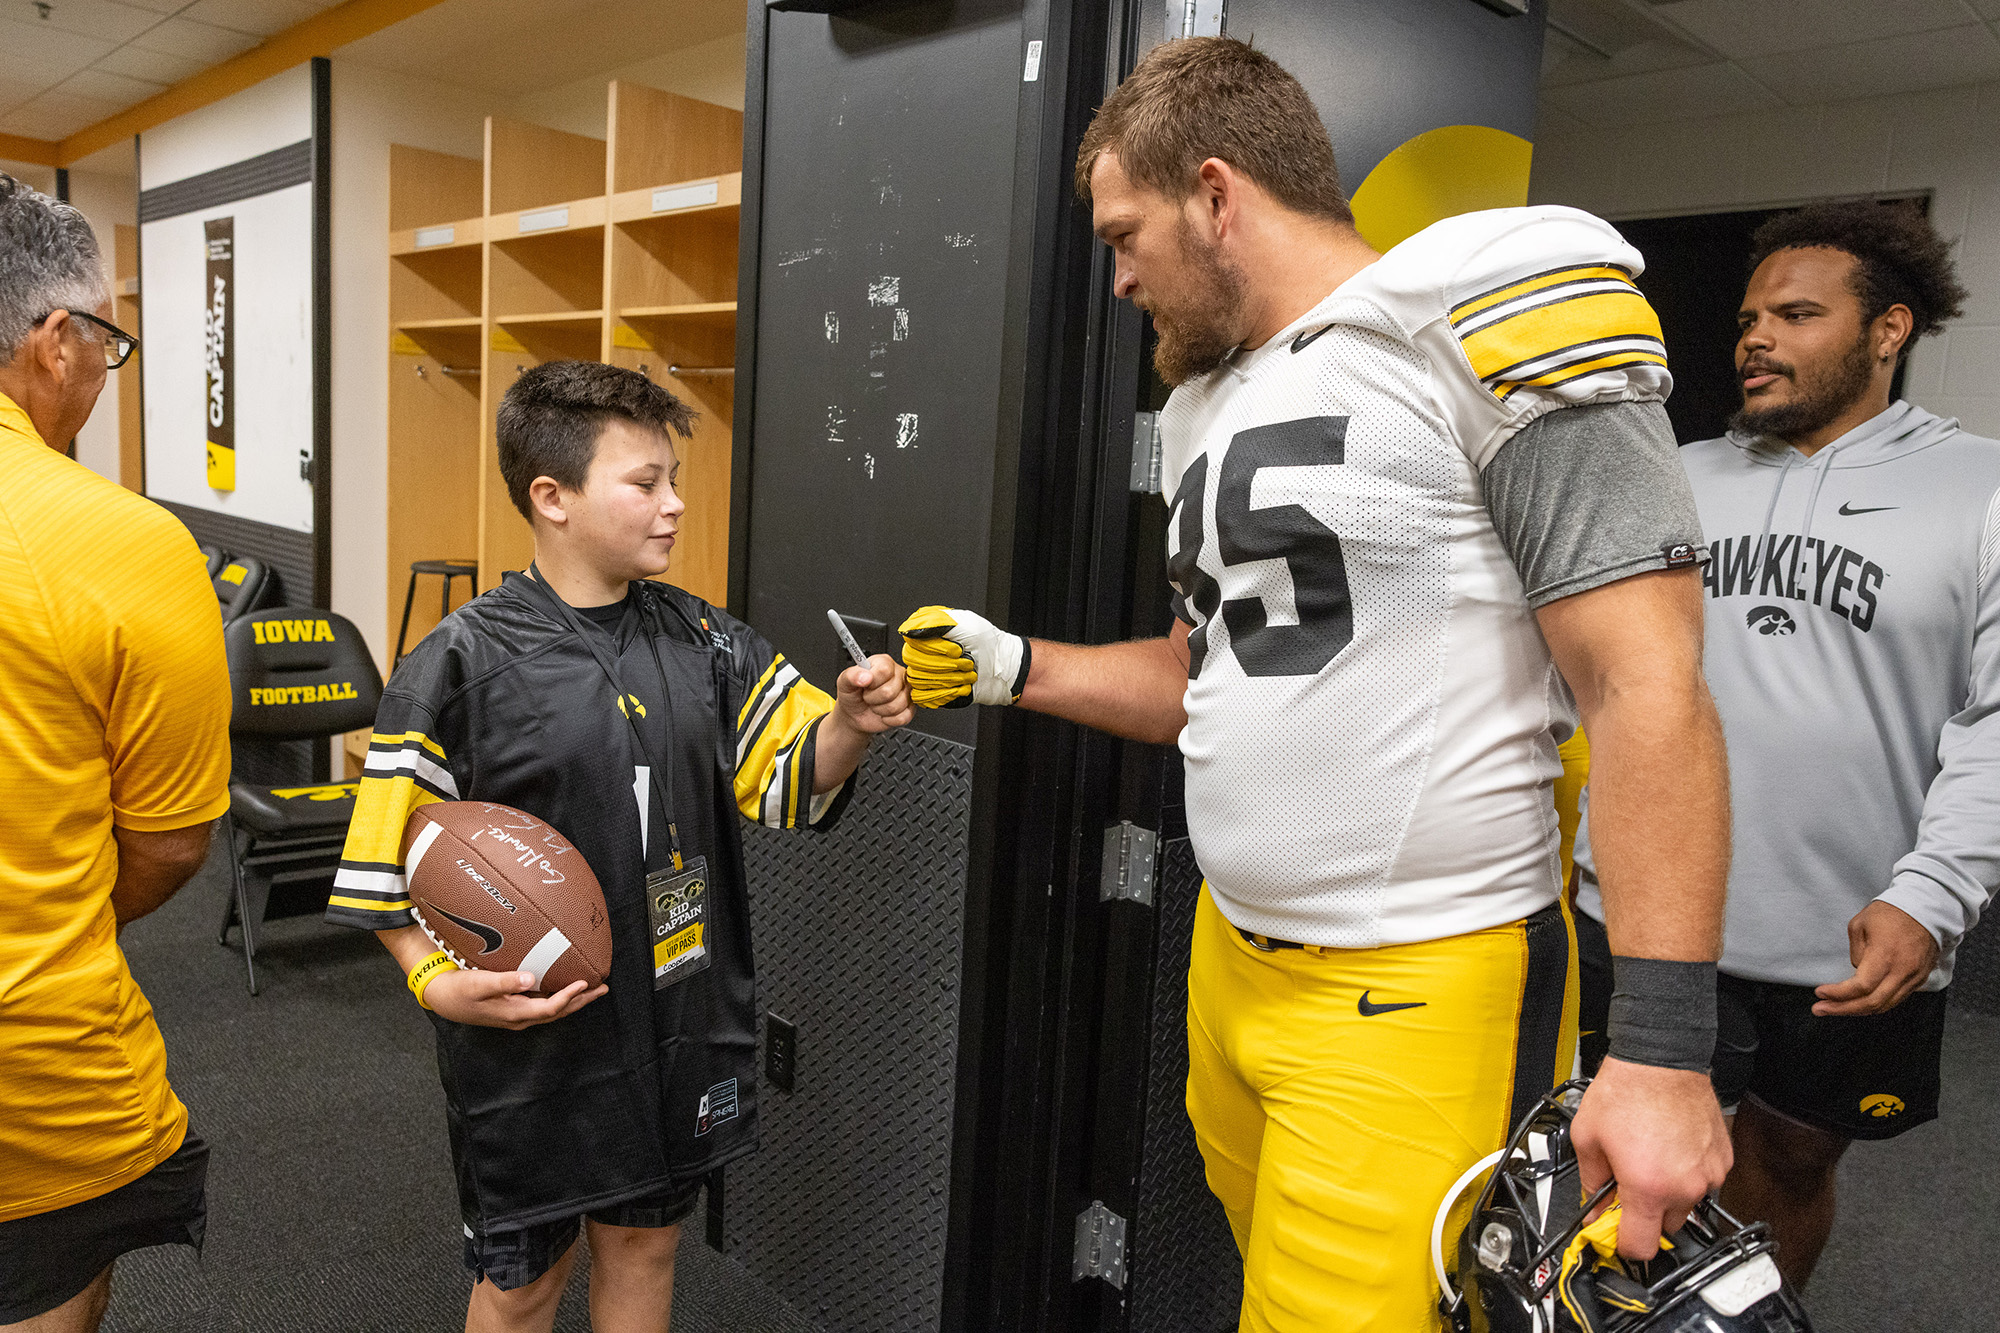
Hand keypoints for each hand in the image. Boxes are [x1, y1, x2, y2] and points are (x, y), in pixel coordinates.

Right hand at [423, 968, 606, 1028]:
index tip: (585, 983)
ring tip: (591, 990)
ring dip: (572, 1001)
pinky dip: (558, 998)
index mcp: (514, 1013)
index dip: (569, 996)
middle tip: (602, 989)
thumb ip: (505, 981)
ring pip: (552, 1010)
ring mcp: (516, 1015)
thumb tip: (530, 979)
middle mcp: (519, 1018)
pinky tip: (563, 989)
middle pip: (558, 1012)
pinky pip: (542, 1006)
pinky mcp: (512, 1009)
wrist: (441, 997)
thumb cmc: (459, 989)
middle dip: (581, 1001)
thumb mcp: (480, 983)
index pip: (551, 1007)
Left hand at [834, 653, 913, 733]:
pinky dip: (888, 720)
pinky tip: (883, 713)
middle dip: (873, 699)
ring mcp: (906, 691)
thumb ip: (851, 675)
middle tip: (868, 696)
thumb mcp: (844, 682)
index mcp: (884, 662)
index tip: (864, 684)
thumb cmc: (852, 694)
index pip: (884, 670)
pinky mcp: (910, 708)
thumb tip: (864, 676)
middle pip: (889, 691)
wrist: (854, 714)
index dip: (872, 682)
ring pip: (896, 706)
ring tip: (874, 704)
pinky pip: (903, 717)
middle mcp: (898, 674)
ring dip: (880, 710)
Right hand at [898, 606, 1027, 708]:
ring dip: (950, 679)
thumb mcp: (965, 623)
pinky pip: (923, 696)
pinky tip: (961, 687)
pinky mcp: (932, 691)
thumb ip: (934, 621)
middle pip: (914, 663)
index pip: (913, 645)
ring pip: (920, 680)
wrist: (1002, 667)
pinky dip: (946, 693)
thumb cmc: (986, 643)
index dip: (936, 650)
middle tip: (965, 662)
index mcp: (927, 634)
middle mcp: (923, 653)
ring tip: (967, 674)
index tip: (957, 650)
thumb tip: (908, 628)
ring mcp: (927, 672)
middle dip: (945, 665)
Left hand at [1571, 1057, 1730, 1259]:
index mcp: (1648, 1188)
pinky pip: (1703, 1181)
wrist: (1661, 1059)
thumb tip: (1594, 1206)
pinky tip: (1669, 1149)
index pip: (1640, 1248)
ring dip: (1668, 1193)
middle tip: (1628, 1187)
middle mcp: (1684, 1187)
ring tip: (1650, 1159)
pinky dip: (1687, 1174)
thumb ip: (1590, 1182)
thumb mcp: (1587, 1138)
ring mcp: (1708, 1174)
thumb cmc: (1626, 1090)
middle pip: (1664, 1227)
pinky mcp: (1723, 1159)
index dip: (1621, 1243)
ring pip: (1686, 1204)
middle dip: (1644, 1214)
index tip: (1613, 1232)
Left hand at [1813, 899, 1938, 1015]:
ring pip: (1884, 1005)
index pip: (1861, 987)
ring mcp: (1913, 978)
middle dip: (1842, 1009)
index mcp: (1885, 956)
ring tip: (1834, 1008)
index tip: (1820, 992)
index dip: (1838, 994)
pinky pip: (1895, 999)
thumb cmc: (1890, 913)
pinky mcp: (1919, 980)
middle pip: (1872, 1003)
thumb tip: (1857, 971)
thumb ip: (1855, 953)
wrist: (1925, 908)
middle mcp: (1902, 972)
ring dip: (1858, 1010)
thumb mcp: (1859, 925)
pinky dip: (1876, 1004)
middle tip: (1820, 1009)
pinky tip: (1859, 1002)